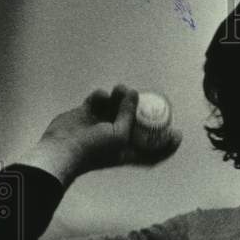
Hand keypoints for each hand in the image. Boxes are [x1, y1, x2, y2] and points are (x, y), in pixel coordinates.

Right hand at [18, 85, 181, 183]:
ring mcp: (101, 125)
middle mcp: (117, 138)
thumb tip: (134, 93)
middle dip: (140, 107)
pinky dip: (102, 96)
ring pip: (117, 106)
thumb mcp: (119, 134)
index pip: (153, 150)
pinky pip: (99, 101)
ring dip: (120, 97)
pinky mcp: (86, 114)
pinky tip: (101, 97)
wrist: (61, 150)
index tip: (178, 132)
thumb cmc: (94, 149)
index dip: (166, 144)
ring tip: (120, 89)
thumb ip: (129, 114)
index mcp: (129, 150)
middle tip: (141, 94)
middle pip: (136, 121)